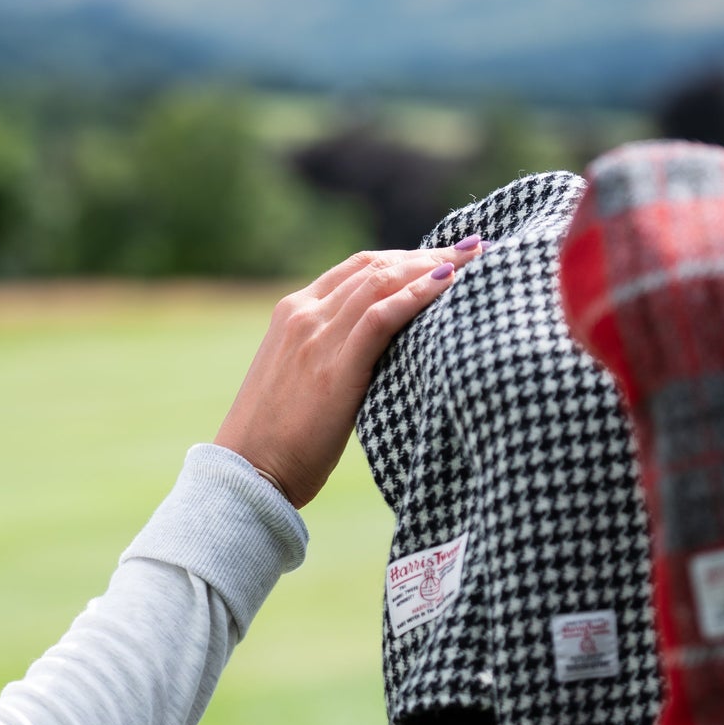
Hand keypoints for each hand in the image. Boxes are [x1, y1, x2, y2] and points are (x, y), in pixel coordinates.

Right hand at [215, 238, 482, 507]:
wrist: (247, 474)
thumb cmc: (278, 440)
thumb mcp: (300, 380)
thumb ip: (331, 355)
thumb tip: (382, 356)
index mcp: (292, 313)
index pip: (357, 268)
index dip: (405, 256)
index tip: (444, 257)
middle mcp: (303, 314)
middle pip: (375, 266)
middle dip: (427, 253)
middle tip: (472, 250)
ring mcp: (316, 337)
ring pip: (381, 281)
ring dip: (433, 265)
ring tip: (476, 260)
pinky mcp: (334, 368)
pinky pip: (381, 317)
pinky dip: (417, 295)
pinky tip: (448, 285)